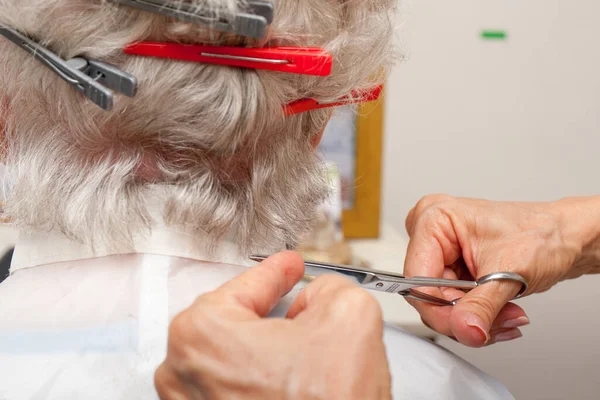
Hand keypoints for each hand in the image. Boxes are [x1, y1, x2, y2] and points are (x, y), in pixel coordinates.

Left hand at [155, 251, 390, 399]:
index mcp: (202, 334)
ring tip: (304, 354)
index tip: (287, 267)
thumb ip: (331, 287)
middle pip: (236, 320)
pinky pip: (234, 387)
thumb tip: (320, 296)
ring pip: (235, 356)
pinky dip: (261, 379)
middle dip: (272, 311)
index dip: (276, 272)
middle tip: (303, 307)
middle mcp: (183, 373)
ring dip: (268, 349)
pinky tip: (292, 382)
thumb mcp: (348, 316)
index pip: (247, 285)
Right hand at [404, 194, 599, 346]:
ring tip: (505, 312)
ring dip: (474, 317)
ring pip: (440, 302)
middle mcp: (430, 231)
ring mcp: (439, 248)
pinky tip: (498, 310)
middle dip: (465, 314)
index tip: (469, 326)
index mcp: (433, 218)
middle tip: (497, 318)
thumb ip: (481, 306)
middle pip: (428, 293)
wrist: (565, 237)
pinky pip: (450, 301)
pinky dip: (476, 313)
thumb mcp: (509, 272)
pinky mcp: (449, 263)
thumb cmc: (541, 234)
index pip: (417, 279)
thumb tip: (464, 329)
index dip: (442, 310)